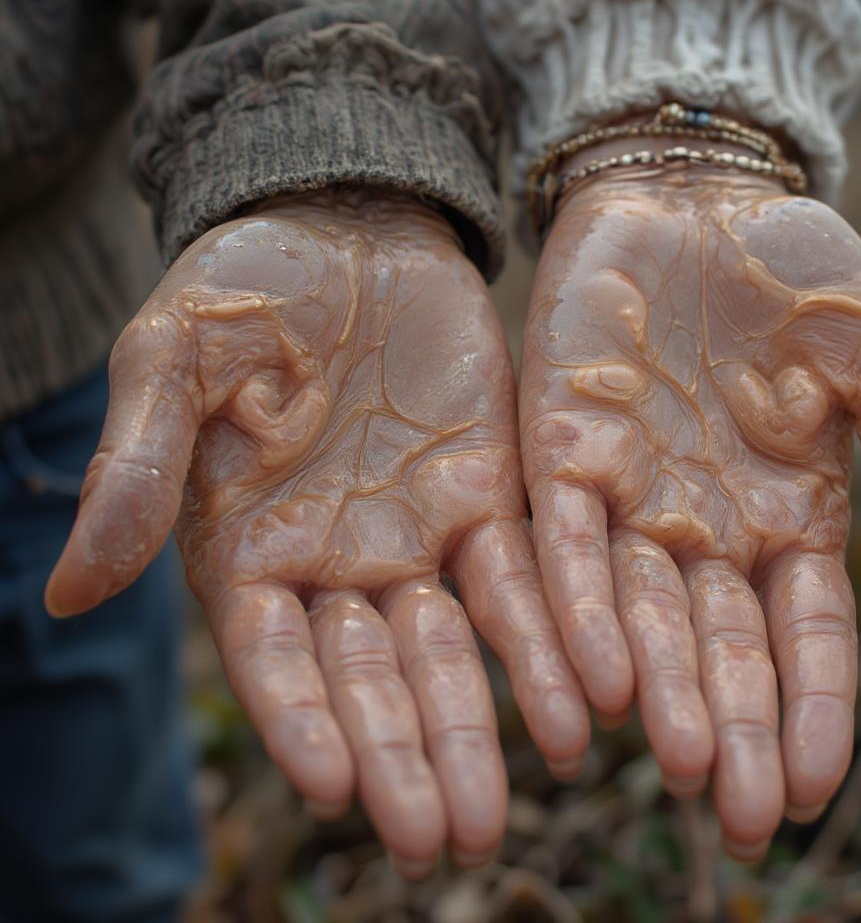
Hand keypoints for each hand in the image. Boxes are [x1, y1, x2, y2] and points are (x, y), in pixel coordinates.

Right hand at [47, 190, 587, 875]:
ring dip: (479, 725)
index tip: (332, 788)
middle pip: (371, 676)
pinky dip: (549, 640)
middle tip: (440, 840)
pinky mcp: (491, 494)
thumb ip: (137, 467)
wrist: (346, 227)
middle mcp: (338, 562)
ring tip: (506, 809)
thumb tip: (70, 588)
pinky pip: (524, 577)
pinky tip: (582, 704)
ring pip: (452, 648)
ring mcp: (420, 533)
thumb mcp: (174, 360)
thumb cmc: (245, 287)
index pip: (272, 655)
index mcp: (249, 545)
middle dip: (403, 755)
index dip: (300, 718)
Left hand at [519, 163, 860, 858]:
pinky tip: (595, 679)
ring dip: (658, 691)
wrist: (693, 195)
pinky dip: (580, 609)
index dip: (811, 709)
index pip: (804, 633)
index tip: (811, 790)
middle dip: (731, 729)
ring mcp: (629, 492)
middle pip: (719, 646)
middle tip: (737, 819)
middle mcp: (704, 524)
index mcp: (786, 513)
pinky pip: (565, 544)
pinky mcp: (561, 449)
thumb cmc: (792, 274)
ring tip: (677, 769)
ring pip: (640, 613)